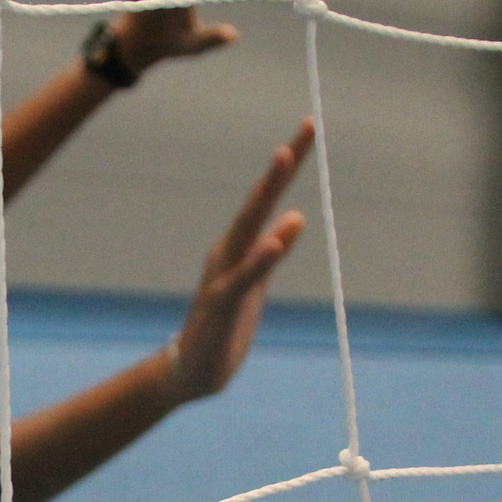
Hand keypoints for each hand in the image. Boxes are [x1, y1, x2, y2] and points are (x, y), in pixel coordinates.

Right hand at [168, 121, 314, 402]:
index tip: (310, 129)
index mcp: (237, 247)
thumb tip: (296, 217)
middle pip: (258, 200)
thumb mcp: (256, 286)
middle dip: (282, 165)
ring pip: (247, 225)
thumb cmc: (224, 327)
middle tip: (307, 128)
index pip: (267, 200)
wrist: (190, 372)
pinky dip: (261, 256)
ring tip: (283, 158)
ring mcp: (222, 275)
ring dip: (266, 190)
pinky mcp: (221, 304)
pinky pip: (244, 277)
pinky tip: (276, 238)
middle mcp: (227, 251)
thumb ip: (271, 253)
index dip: (289, 166)